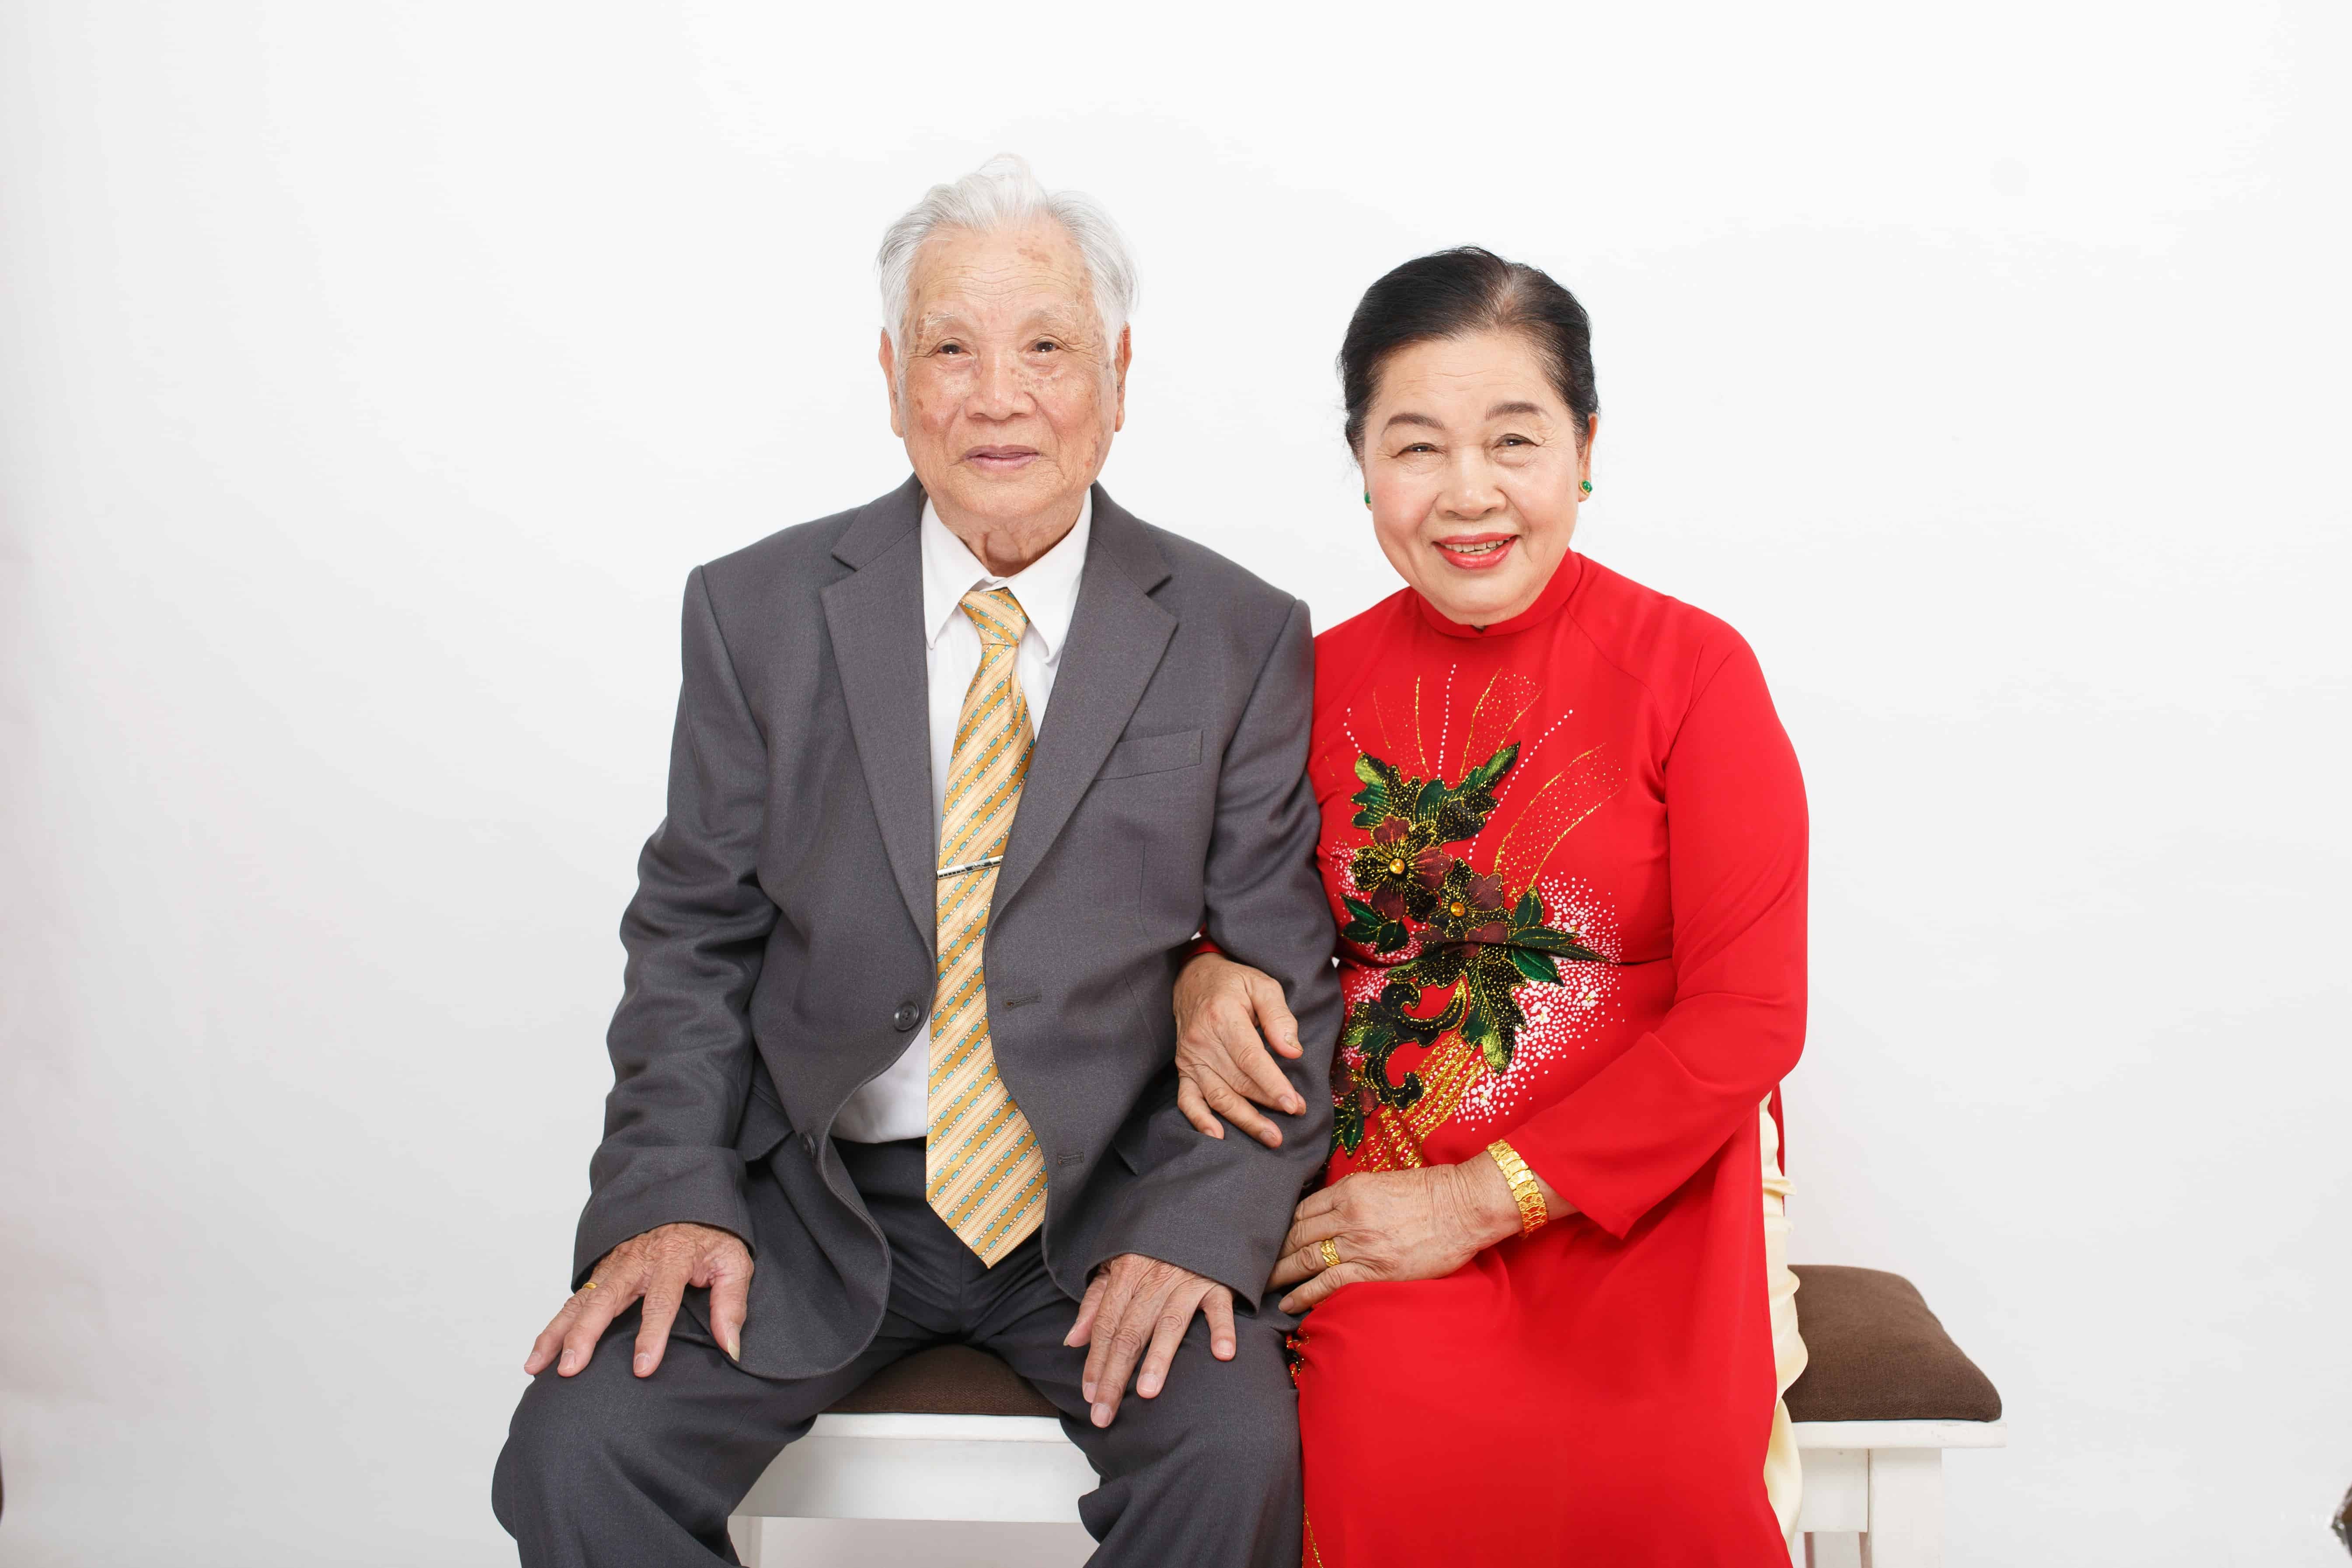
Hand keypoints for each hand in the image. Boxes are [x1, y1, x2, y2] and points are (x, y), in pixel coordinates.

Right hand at [524, 1222, 752, 1379]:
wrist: (687, 1201)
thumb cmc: (711, 1238)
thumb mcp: (733, 1262)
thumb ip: (732, 1303)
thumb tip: (730, 1347)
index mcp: (672, 1258)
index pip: (661, 1300)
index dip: (652, 1335)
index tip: (642, 1368)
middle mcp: (636, 1261)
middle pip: (606, 1299)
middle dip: (586, 1335)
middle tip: (572, 1369)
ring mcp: (614, 1265)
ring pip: (581, 1301)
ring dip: (558, 1334)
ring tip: (539, 1368)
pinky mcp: (601, 1272)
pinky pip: (573, 1301)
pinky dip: (553, 1327)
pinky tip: (538, 1354)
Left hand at [1062, 1253, 1236, 1427]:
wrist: (1198, 1209)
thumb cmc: (1153, 1247)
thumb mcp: (1117, 1266)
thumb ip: (1096, 1303)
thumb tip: (1072, 1340)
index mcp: (1125, 1274)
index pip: (1106, 1325)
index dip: (1095, 1362)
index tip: (1089, 1396)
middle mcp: (1154, 1278)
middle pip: (1130, 1332)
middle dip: (1115, 1375)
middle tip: (1105, 1413)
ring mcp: (1187, 1280)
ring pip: (1169, 1323)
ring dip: (1158, 1358)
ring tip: (1148, 1393)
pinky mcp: (1218, 1281)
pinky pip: (1219, 1306)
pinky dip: (1222, 1328)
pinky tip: (1222, 1354)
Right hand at [1173, 951, 1304, 1147]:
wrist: (1194, 978)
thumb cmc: (1233, 982)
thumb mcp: (1262, 985)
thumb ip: (1279, 1016)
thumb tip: (1293, 1051)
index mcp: (1223, 1018)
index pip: (1250, 1059)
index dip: (1273, 1084)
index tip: (1294, 1104)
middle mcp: (1203, 1041)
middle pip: (1238, 1081)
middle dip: (1268, 1103)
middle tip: (1297, 1114)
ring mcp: (1191, 1058)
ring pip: (1218, 1096)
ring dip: (1245, 1120)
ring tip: (1271, 1137)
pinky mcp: (1184, 1069)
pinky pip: (1187, 1100)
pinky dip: (1200, 1120)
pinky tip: (1218, 1136)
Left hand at [1268, 1161, 1521, 1313]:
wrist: (1464, 1206)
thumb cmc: (1429, 1193)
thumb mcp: (1382, 1181)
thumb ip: (1352, 1195)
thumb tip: (1328, 1210)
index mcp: (1349, 1190)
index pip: (1301, 1210)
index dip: (1278, 1226)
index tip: (1265, 1239)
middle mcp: (1348, 1215)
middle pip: (1296, 1234)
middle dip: (1271, 1251)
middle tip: (1249, 1264)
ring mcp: (1361, 1243)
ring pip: (1306, 1259)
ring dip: (1280, 1274)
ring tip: (1261, 1285)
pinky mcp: (1375, 1269)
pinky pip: (1329, 1283)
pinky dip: (1304, 1294)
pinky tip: (1289, 1303)